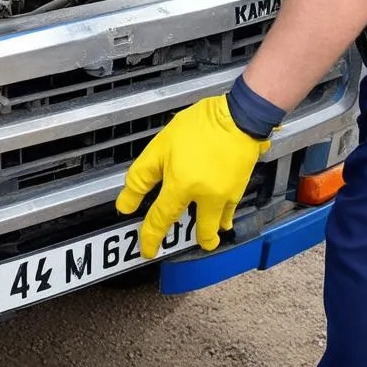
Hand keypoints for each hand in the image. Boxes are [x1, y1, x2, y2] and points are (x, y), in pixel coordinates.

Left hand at [115, 94, 270, 256]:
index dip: (151, 236)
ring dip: (209, 233)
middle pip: (199, 231)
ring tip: (206, 238)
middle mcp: (205, 196)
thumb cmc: (199, 126)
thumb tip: (126, 202)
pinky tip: (221, 218)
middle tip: (186, 246)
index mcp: (181, 185)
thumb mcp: (160, 146)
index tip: (147, 249)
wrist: (237, 117)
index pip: (161, 219)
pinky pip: (229, 211)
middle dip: (192, 241)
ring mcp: (225, 195)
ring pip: (216, 225)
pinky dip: (223, 217)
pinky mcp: (239, 189)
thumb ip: (142, 176)